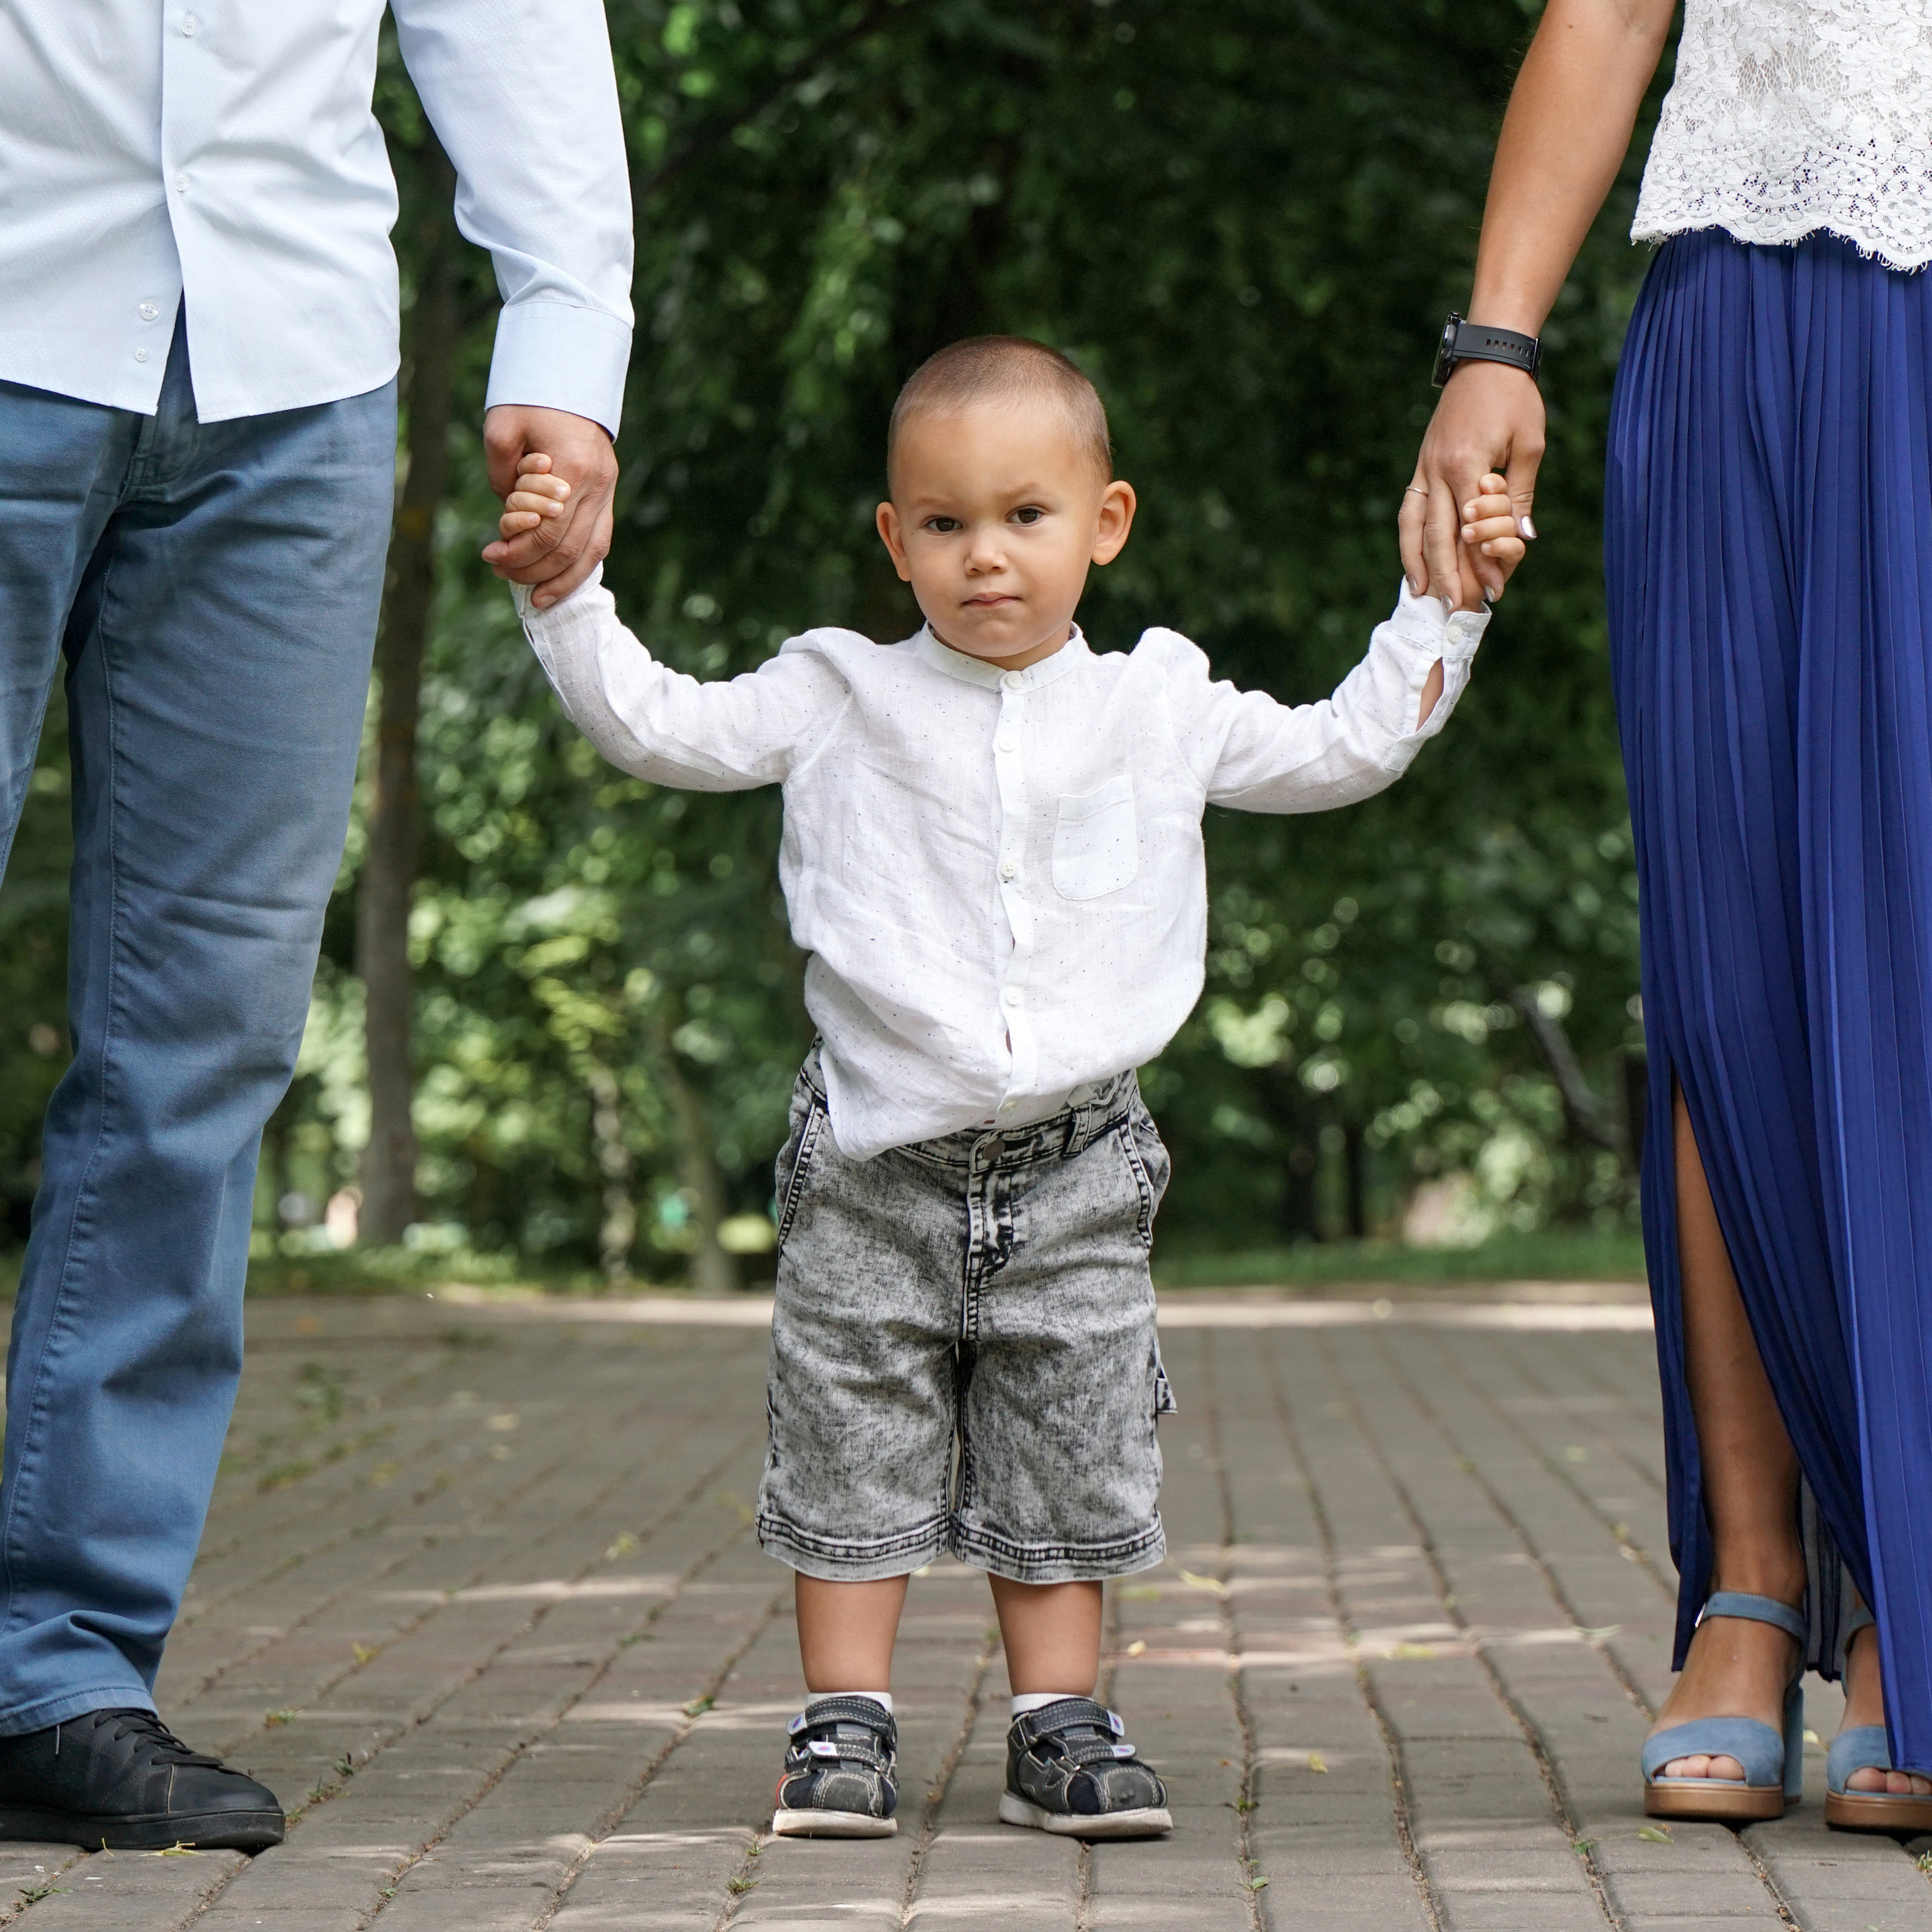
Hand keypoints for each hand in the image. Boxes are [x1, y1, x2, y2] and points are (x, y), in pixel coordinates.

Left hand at [481, 406, 616, 608]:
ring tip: (535, 599)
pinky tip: (560, 583)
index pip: (546, 530)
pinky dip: (580, 567)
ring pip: (591, 553)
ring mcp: (608, 492)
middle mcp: (598, 486)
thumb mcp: (503, 430)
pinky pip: (599, 542)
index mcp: (573, 469)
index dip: (517, 551)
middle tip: (500, 572)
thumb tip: (510, 516)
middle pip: (568, 549)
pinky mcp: (608, 496)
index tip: (490, 555)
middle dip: (532, 569)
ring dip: (562, 580)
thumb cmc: (532, 402)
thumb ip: (502, 475)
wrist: (571, 381)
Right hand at [1400, 361, 1544, 605]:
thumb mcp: (1530, 445)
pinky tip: (1414, 558)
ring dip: (1416, 562)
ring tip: (1420, 593)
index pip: (1471, 528)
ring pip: (1412, 525)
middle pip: (1437, 535)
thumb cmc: (1515, 398)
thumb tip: (1521, 539)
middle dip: (1446, 575)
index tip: (1492, 591)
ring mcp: (1424, 466)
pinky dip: (1409, 538)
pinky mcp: (1421, 463)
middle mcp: (1438, 469)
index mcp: (1467, 464)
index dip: (1481, 563)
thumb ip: (1521, 494)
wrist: (1486, 358)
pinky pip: (1409, 508)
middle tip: (1455, 607)